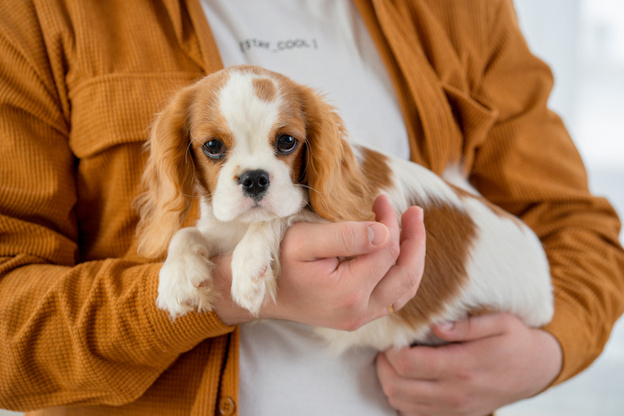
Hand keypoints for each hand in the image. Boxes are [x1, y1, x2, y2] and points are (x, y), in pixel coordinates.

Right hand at [212, 194, 425, 328]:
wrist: (256, 291)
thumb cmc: (275, 259)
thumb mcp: (303, 239)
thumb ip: (344, 235)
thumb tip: (385, 232)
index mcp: (347, 291)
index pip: (386, 251)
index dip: (391, 221)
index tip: (381, 198)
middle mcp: (358, 312)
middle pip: (405, 274)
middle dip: (414, 240)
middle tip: (414, 211)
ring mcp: (359, 318)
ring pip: (404, 290)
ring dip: (413, 258)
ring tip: (412, 229)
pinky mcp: (357, 317)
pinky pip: (392, 298)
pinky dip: (401, 273)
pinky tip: (398, 253)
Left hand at [376, 313, 562, 415]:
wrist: (536, 371)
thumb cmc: (515, 341)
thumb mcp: (500, 323)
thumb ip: (468, 324)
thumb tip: (436, 326)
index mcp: (462, 366)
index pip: (408, 364)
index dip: (391, 350)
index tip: (393, 336)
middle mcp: (454, 393)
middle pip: (396, 386)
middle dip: (383, 365)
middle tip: (388, 347)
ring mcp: (453, 408)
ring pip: (399, 402)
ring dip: (389, 381)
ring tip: (395, 360)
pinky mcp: (453, 415)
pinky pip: (412, 414)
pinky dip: (401, 397)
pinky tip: (407, 378)